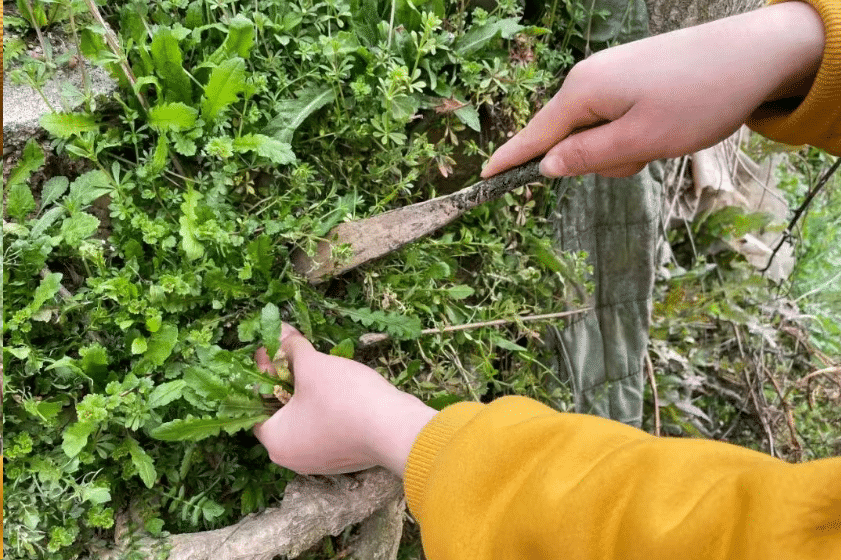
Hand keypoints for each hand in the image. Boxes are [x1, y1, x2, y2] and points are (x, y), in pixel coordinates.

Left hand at [252, 323, 437, 476]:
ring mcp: (321, 461)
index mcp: (276, 443)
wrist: (396, 429)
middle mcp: (293, 459)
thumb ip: (290, 349)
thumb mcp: (313, 366)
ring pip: (306, 420)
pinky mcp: (345, 457)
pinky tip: (340, 387)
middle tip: (295, 354)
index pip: (256, 404)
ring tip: (318, 366)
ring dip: (309, 393)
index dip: (263, 372)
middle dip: (288, 380)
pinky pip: (327, 429)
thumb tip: (276, 331)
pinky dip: (328, 408)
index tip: (273, 349)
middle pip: (281, 412)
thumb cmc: (345, 399)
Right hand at [481, 2, 823, 179]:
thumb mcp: (639, 140)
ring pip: (597, 134)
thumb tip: (545, 167)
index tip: (483, 179)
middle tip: (644, 152)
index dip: (511, 161)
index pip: (534, 135)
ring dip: (624, 149)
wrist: (755, 54)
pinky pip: (616, 119)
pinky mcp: (631, 77)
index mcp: (583, 92)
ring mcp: (611, 76)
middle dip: (599, 160)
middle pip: (570, 139)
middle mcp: (589, 79)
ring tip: (662, 135)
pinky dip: (635, 134)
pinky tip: (665, 125)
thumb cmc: (698, 98)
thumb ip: (587, 158)